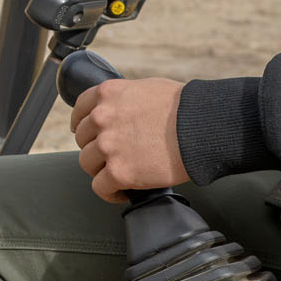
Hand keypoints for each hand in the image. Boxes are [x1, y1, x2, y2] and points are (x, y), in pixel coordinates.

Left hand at [69, 76, 188, 202]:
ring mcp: (107, 145)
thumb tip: (122, 111)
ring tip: (119, 175)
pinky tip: (122, 191)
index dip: (83, 125)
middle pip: (83, 139)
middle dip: (97, 148)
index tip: (89, 134)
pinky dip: (109, 192)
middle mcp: (101, 118)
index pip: (80, 111)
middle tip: (115, 156)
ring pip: (87, 164)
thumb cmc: (184, 107)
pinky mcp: (118, 171)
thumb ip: (125, 100)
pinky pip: (100, 187)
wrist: (200, 127)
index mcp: (107, 94)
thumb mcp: (147, 88)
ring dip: (101, 170)